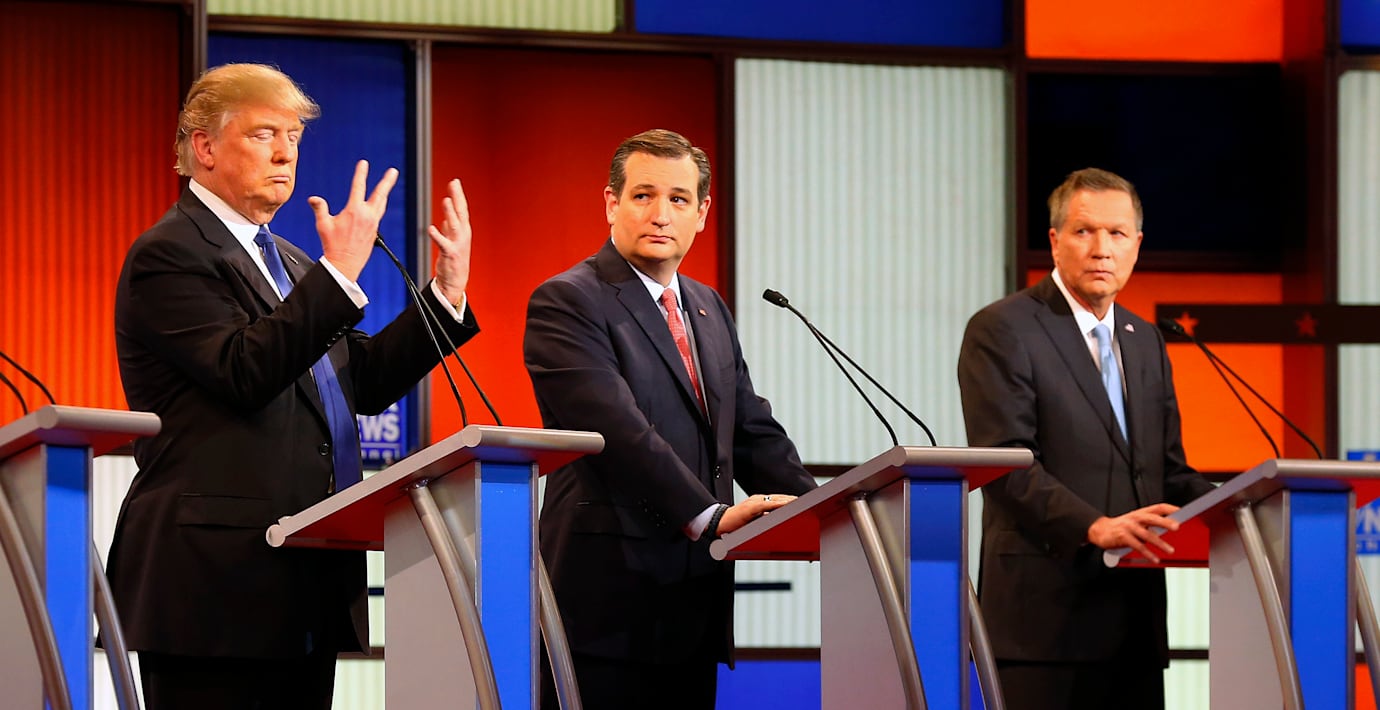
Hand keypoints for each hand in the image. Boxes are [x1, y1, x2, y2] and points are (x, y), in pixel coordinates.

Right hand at [309, 160, 397, 281]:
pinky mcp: (375, 231)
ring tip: (388, 184)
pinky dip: (381, 205)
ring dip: (385, 192)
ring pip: (382, 204)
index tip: (364, 163)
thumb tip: (313, 199)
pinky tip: (380, 204)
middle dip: (387, 181)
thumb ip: (320, 209)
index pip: (358, 187)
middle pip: (380, 194)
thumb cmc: (333, 246)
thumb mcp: (323, 225)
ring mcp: (373, 223)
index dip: (361, 173)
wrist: (345, 264)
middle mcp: (367, 216)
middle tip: (393, 171)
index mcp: (355, 211)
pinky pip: (380, 213)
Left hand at [428, 178, 470, 303]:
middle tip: (454, 184)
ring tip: (446, 200)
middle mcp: (463, 235)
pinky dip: (437, 236)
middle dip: (458, 198)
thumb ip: (450, 229)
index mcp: (463, 230)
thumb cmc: (453, 261)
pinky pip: (443, 243)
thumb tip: (446, 217)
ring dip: (450, 212)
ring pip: (455, 225)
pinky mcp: (450, 254)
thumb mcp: (453, 241)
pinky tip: (431, 228)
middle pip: (461, 213)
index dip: (458, 195)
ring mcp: (458, 244)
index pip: (462, 209)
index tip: (455, 181)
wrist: (455, 281)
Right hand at [717, 494, 797, 535]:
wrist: (718, 523)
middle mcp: (757, 500)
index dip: (789, 500)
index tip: (800, 502)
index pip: (777, 499)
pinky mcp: (751, 508)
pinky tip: (785, 505)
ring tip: (799, 502)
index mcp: (758, 502)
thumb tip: (775, 521)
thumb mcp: (752, 521)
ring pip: (775, 500)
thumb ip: (763, 519)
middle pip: (779, 498)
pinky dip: (777, 504)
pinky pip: (767, 505)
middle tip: (806, 501)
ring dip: (787, 501)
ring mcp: (754, 502)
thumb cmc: (734, 524)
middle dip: (791, 500)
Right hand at [1087, 502, 1180, 562]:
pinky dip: (1147, 553)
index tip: (1181, 512)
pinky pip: (1137, 546)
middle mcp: (1135, 517)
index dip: (1170, 508)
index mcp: (1140, 513)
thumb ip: (1150, 525)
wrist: (1099, 530)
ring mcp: (1128, 526)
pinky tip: (1154, 558)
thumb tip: (1167, 529)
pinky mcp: (1122, 537)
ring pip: (1146, 534)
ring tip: (1169, 550)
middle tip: (1177, 527)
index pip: (1158, 507)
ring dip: (1160, 543)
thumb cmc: (1120, 527)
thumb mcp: (1136, 522)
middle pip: (1153, 518)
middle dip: (1166, 522)